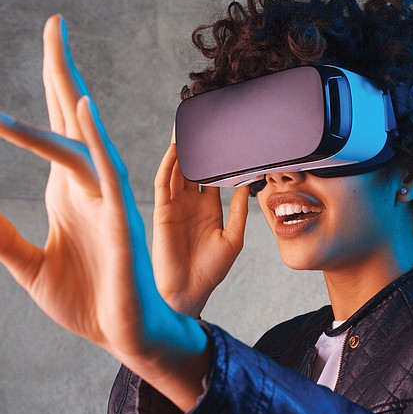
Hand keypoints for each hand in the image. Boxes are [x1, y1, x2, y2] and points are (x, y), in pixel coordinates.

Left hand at [0, 15, 206, 410]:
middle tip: (55, 24)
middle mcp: (90, 187)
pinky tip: (81, 110)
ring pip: (85, 141)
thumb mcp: (28, 268)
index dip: (49, 90)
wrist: (123, 335)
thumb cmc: (86, 302)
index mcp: (69, 193)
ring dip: (68, 98)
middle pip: (73, 120)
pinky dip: (95, 141)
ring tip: (57, 56)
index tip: (47, 49)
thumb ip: (0, 236)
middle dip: (62, 71)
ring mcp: (108, 201)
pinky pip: (108, 173)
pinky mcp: (120, 223)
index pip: (54, 131)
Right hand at [152, 143, 248, 316]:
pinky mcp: (162, 211)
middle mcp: (191, 203)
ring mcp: (175, 206)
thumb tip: (250, 185)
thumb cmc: (210, 270)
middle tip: (201, 122)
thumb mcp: (233, 238)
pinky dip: (168, 166)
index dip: (217, 157)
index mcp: (209, 208)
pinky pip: (163, 184)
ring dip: (180, 150)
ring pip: (176, 170)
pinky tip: (175, 151)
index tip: (226, 137)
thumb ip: (240, 212)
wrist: (188, 292)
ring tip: (186, 127)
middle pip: (192, 167)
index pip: (212, 175)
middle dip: (195, 146)